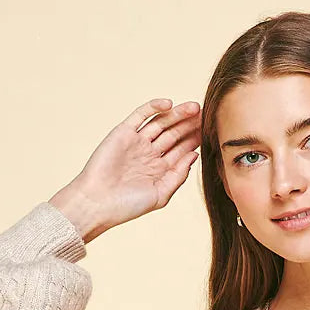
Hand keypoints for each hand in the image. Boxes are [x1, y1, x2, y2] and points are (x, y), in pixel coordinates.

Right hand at [49, 97, 201, 241]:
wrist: (98, 201)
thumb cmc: (128, 205)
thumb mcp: (160, 195)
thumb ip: (177, 176)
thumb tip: (193, 156)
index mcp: (159, 169)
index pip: (181, 150)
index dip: (195, 140)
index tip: (211, 132)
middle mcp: (150, 154)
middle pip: (174, 134)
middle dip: (189, 125)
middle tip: (206, 115)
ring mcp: (137, 141)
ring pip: (161, 123)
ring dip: (177, 115)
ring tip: (194, 108)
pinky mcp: (124, 131)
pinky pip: (141, 115)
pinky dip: (154, 107)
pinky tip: (169, 104)